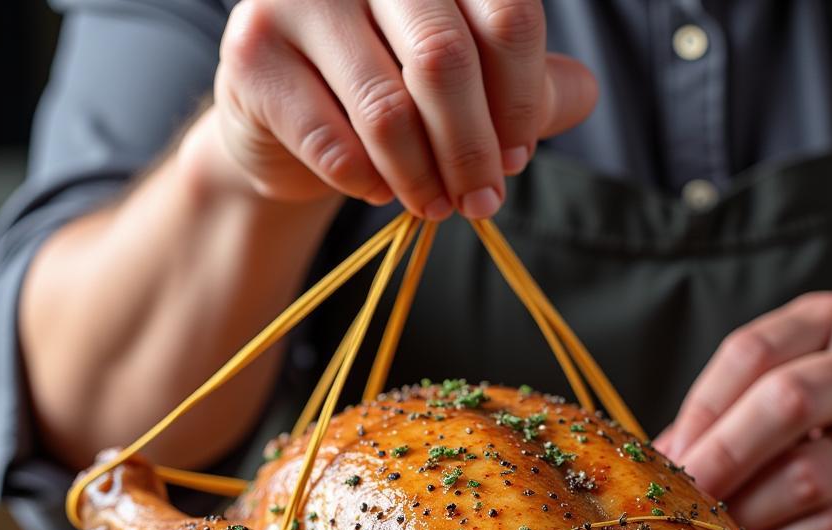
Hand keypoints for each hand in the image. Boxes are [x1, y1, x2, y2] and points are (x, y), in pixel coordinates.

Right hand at [207, 0, 596, 213]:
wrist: (287, 124)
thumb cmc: (388, 93)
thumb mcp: (469, 88)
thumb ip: (529, 87)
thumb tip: (580, 97)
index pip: (505, 17)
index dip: (521, 101)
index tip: (516, 157)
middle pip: (445, 61)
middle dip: (473, 151)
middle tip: (481, 202)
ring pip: (387, 110)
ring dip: (422, 178)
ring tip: (437, 208)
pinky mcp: (252, 57)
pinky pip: (331, 143)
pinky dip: (366, 183)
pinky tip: (377, 191)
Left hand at [660, 292, 831, 529]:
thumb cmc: (828, 434)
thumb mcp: (783, 402)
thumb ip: (726, 415)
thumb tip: (651, 459)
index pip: (752, 351)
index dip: (701, 408)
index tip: (669, 457)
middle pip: (785, 401)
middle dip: (720, 457)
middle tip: (681, 498)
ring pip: (807, 474)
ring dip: (746, 511)